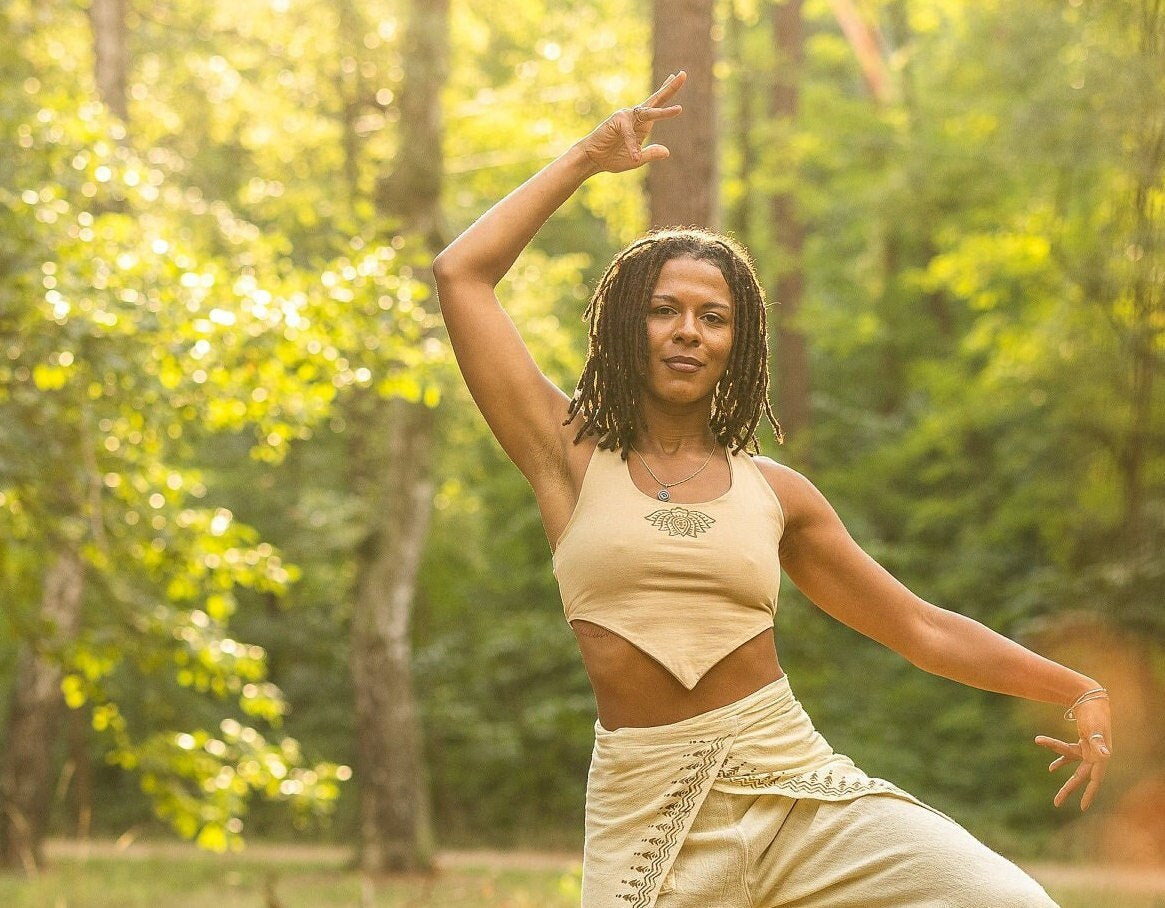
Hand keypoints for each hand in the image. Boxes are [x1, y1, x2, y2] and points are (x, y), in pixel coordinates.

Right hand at [575, 71, 686, 173]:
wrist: (593, 160)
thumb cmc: (612, 158)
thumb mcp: (637, 160)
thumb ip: (650, 154)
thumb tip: (667, 152)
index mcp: (641, 123)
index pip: (657, 104)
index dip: (666, 90)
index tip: (676, 76)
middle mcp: (635, 116)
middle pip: (656, 100)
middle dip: (670, 87)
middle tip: (683, 74)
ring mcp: (626, 117)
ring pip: (648, 112)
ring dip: (664, 112)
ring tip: (680, 110)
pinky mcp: (617, 122)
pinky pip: (629, 133)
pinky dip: (633, 145)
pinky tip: (635, 157)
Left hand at [1034, 696, 1111, 810]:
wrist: (1091, 698)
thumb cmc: (1094, 713)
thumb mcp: (1095, 729)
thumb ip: (1098, 743)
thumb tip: (1106, 755)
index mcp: (1101, 756)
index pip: (1095, 780)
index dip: (1089, 794)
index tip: (1082, 807)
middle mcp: (1096, 756)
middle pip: (1080, 776)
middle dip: (1068, 789)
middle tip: (1056, 803)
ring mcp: (1089, 750)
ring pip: (1072, 762)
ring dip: (1060, 766)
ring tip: (1049, 776)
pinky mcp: (1082, 742)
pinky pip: (1070, 753)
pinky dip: (1060, 758)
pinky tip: (1052, 768)